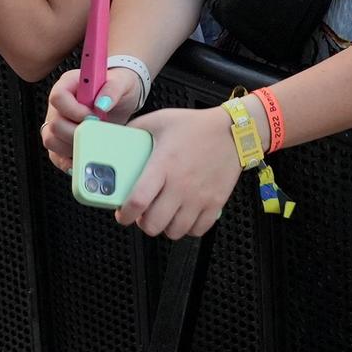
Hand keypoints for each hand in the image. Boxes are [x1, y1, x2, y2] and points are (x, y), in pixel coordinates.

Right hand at [42, 65, 143, 170]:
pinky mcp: (61, 140)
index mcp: (69, 84)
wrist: (122, 100)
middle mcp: (59, 105)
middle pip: (54, 123)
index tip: (93, 116)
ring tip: (93, 142)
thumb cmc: (118, 86)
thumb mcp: (123, 82)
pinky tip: (84, 159)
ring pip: (51, 140)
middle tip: (97, 131)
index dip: (74, 110)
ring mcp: (57, 123)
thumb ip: (113, 89)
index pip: (58, 96)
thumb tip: (102, 104)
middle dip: (77, 132)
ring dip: (72, 146)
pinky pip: (55, 155)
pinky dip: (68, 161)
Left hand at [121, 105, 241, 238]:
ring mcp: (199, 197)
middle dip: (143, 223)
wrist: (233, 130)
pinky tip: (184, 216)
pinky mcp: (215, 203)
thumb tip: (117, 138)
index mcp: (163, 166)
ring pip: (175, 232)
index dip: (125, 214)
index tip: (122, 214)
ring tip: (165, 215)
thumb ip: (136, 129)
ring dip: (165, 227)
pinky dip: (188, 229)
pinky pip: (197, 230)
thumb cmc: (197, 126)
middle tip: (144, 214)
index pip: (138, 201)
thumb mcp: (161, 120)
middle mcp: (181, 185)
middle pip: (154, 224)